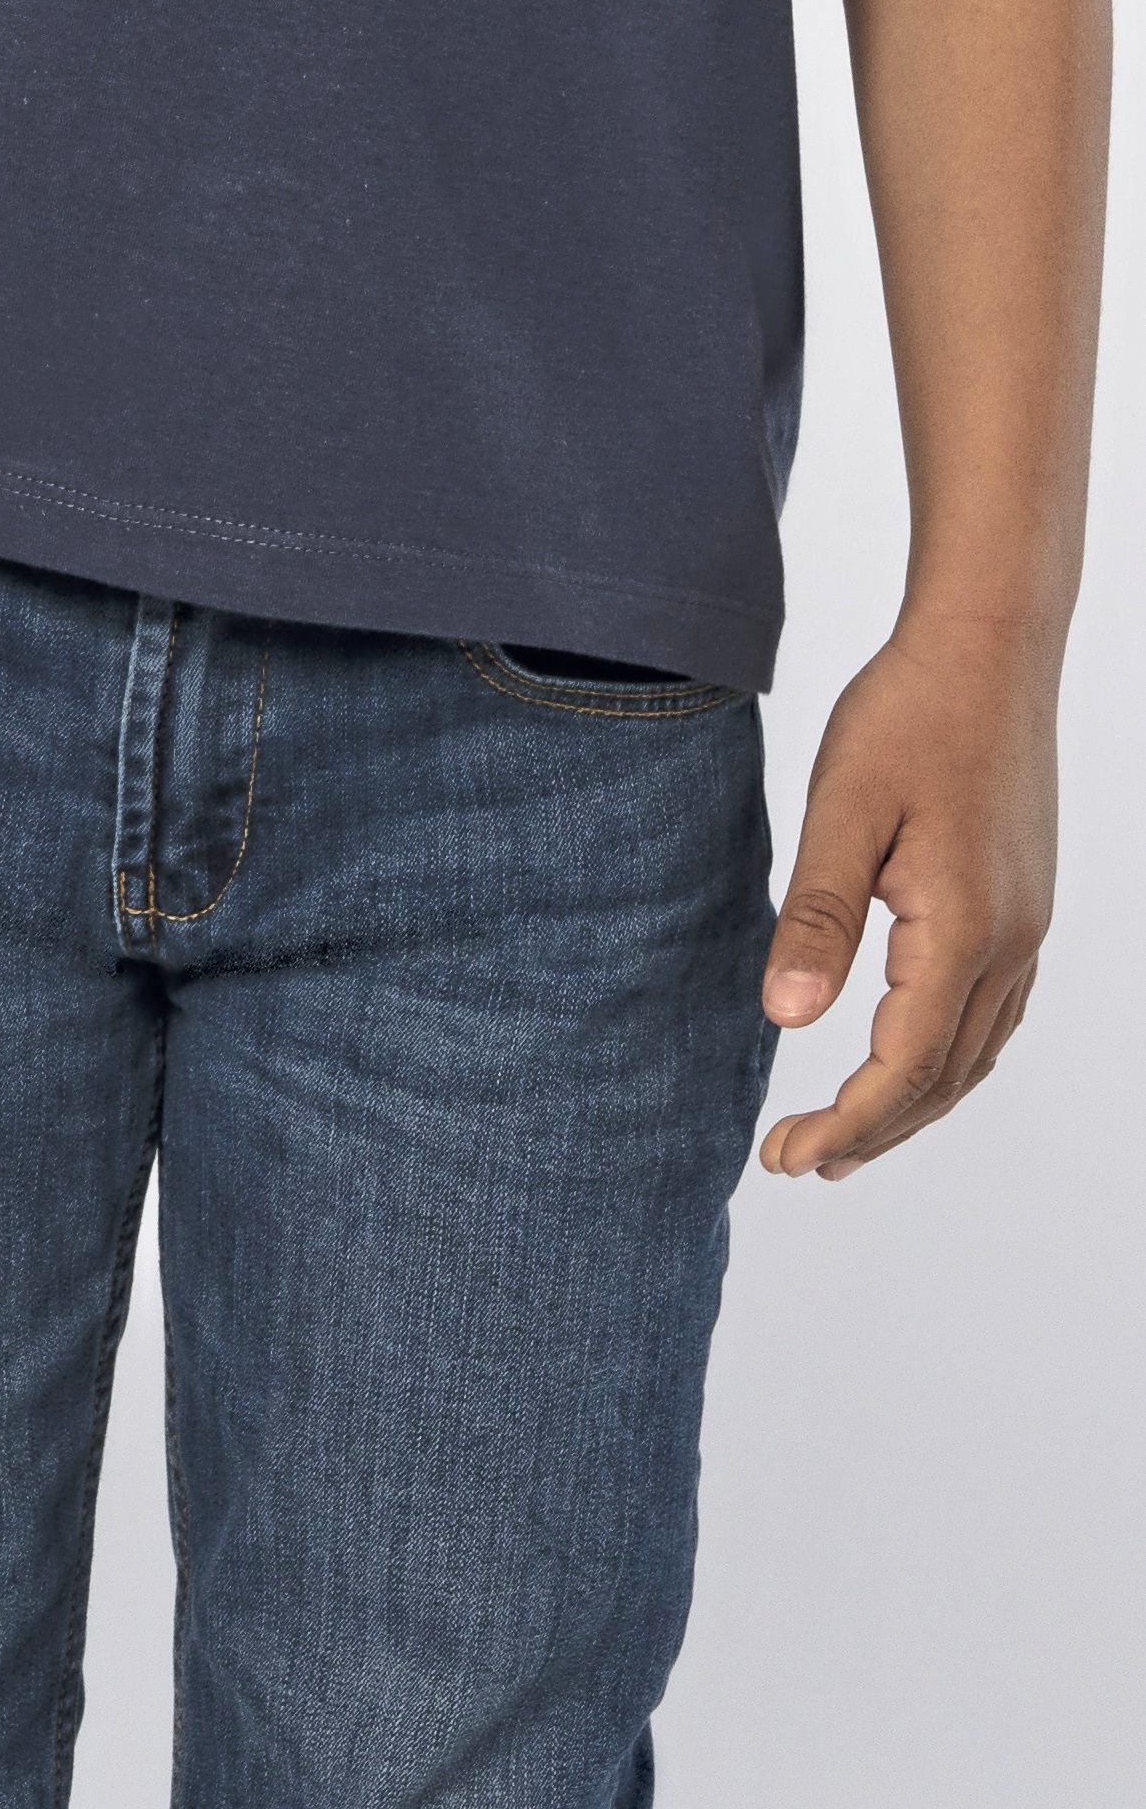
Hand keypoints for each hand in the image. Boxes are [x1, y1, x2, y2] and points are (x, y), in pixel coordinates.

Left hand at [759, 618, 1059, 1182]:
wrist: (988, 647)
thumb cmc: (908, 715)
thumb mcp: (842, 808)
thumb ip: (817, 917)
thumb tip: (784, 1020)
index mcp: (962, 931)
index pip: (903, 1068)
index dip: (844, 1123)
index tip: (781, 1157)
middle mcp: (1010, 943)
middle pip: (943, 1078)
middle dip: (871, 1130)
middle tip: (795, 1162)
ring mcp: (1026, 928)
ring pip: (974, 1054)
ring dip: (912, 1105)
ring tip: (845, 1135)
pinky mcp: (1023, 905)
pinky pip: (991, 1015)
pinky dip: (946, 1059)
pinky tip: (907, 1059)